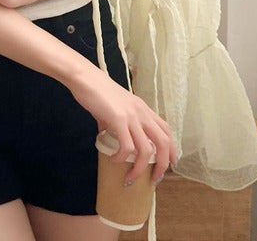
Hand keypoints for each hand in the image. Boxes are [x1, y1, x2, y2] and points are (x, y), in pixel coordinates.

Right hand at [67, 64, 176, 185]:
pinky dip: (122, 158)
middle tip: (154, 179)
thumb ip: (113, 122)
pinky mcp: (118, 119)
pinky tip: (114, 160)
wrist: (85, 78)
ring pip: (146, 149)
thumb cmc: (96, 90)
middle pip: (163, 142)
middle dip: (162, 164)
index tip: (170, 163)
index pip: (166, 129)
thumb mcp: (113, 107)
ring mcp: (131, 116)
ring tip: (129, 177)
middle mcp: (141, 112)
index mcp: (142, 108)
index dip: (171, 148)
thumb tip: (106, 134)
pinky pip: (126, 146)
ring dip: (140, 168)